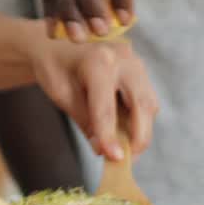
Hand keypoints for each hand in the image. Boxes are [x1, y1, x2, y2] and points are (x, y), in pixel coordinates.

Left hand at [28, 35, 157, 160]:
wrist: (55, 43)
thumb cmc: (54, 67)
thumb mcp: (61, 94)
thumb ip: (83, 120)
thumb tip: (102, 149)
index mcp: (98, 61)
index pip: (107, 108)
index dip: (110, 136)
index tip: (115, 159)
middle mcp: (123, 58)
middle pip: (141, 104)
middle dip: (138, 137)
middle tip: (128, 160)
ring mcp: (134, 62)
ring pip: (149, 103)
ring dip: (142, 129)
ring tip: (126, 149)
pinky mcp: (138, 69)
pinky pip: (146, 98)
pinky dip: (140, 118)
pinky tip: (126, 132)